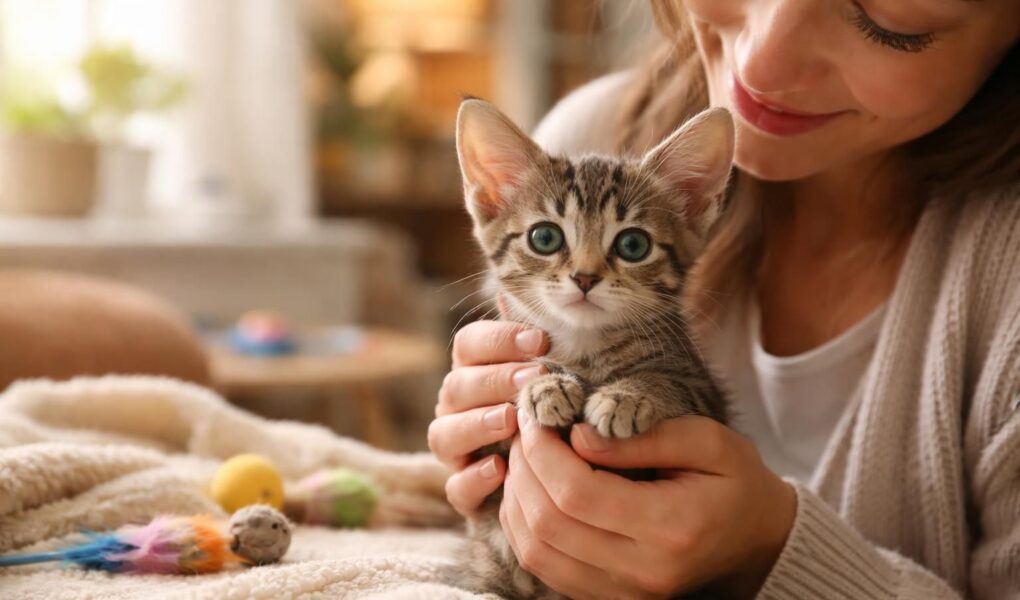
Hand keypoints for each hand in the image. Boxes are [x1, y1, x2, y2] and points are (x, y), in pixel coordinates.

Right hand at [428, 320, 547, 518]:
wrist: (558, 481)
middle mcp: (457, 408)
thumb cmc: (558, 414)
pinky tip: (500, 469)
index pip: (468, 343)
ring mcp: (455, 451)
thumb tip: (537, 300)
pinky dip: (473, 478)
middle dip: (495, 380)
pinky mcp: (463, 492)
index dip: (499, 339)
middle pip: (457, 385)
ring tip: (511, 420)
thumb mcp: (558, 379)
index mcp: (475, 372)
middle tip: (533, 378)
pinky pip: (456, 487)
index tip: (540, 341)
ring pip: (445, 434)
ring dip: (477, 424)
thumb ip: (545, 347)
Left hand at [501, 411, 796, 598]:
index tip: (538, 416)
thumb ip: (644, 437)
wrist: (757, 540)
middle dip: (525, 469)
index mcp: (672, 528)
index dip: (544, 451)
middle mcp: (644, 571)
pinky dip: (525, 526)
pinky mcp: (609, 597)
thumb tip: (578, 436)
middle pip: (550, 523)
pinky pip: (544, 568)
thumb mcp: (709, 441)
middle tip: (526, 429)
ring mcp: (624, 592)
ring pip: (537, 551)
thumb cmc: (735, 481)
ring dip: (517, 498)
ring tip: (525, 456)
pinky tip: (531, 490)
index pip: (578, 493)